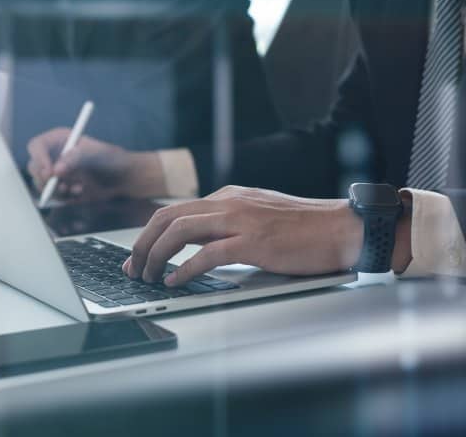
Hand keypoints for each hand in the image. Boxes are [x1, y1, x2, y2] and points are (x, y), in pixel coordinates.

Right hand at [26, 128, 167, 202]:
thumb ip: (76, 158)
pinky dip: (63, 197)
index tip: (49, 172)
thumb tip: (56, 170)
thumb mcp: (96, 154)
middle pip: (34, 167)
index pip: (36, 146)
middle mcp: (53, 156)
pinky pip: (52, 196)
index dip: (38, 158)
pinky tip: (79, 192)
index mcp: (59, 140)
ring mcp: (55, 173)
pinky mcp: (59, 188)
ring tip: (75, 188)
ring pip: (40, 184)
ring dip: (55, 190)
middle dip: (44, 178)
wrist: (122, 178)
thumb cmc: (111, 159)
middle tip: (59, 185)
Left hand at [121, 186, 409, 286]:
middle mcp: (229, 203)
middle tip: (133, 268)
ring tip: (149, 277)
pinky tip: (175, 281)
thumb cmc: (305, 229)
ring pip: (179, 231)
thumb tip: (194, 244)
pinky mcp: (253, 242)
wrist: (343, 228)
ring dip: (156, 256)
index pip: (174, 211)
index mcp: (228, 197)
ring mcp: (240, 221)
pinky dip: (184, 269)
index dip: (148, 234)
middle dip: (142, 244)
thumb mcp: (257, 217)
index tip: (137, 256)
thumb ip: (227, 224)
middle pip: (167, 218)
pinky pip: (207, 254)